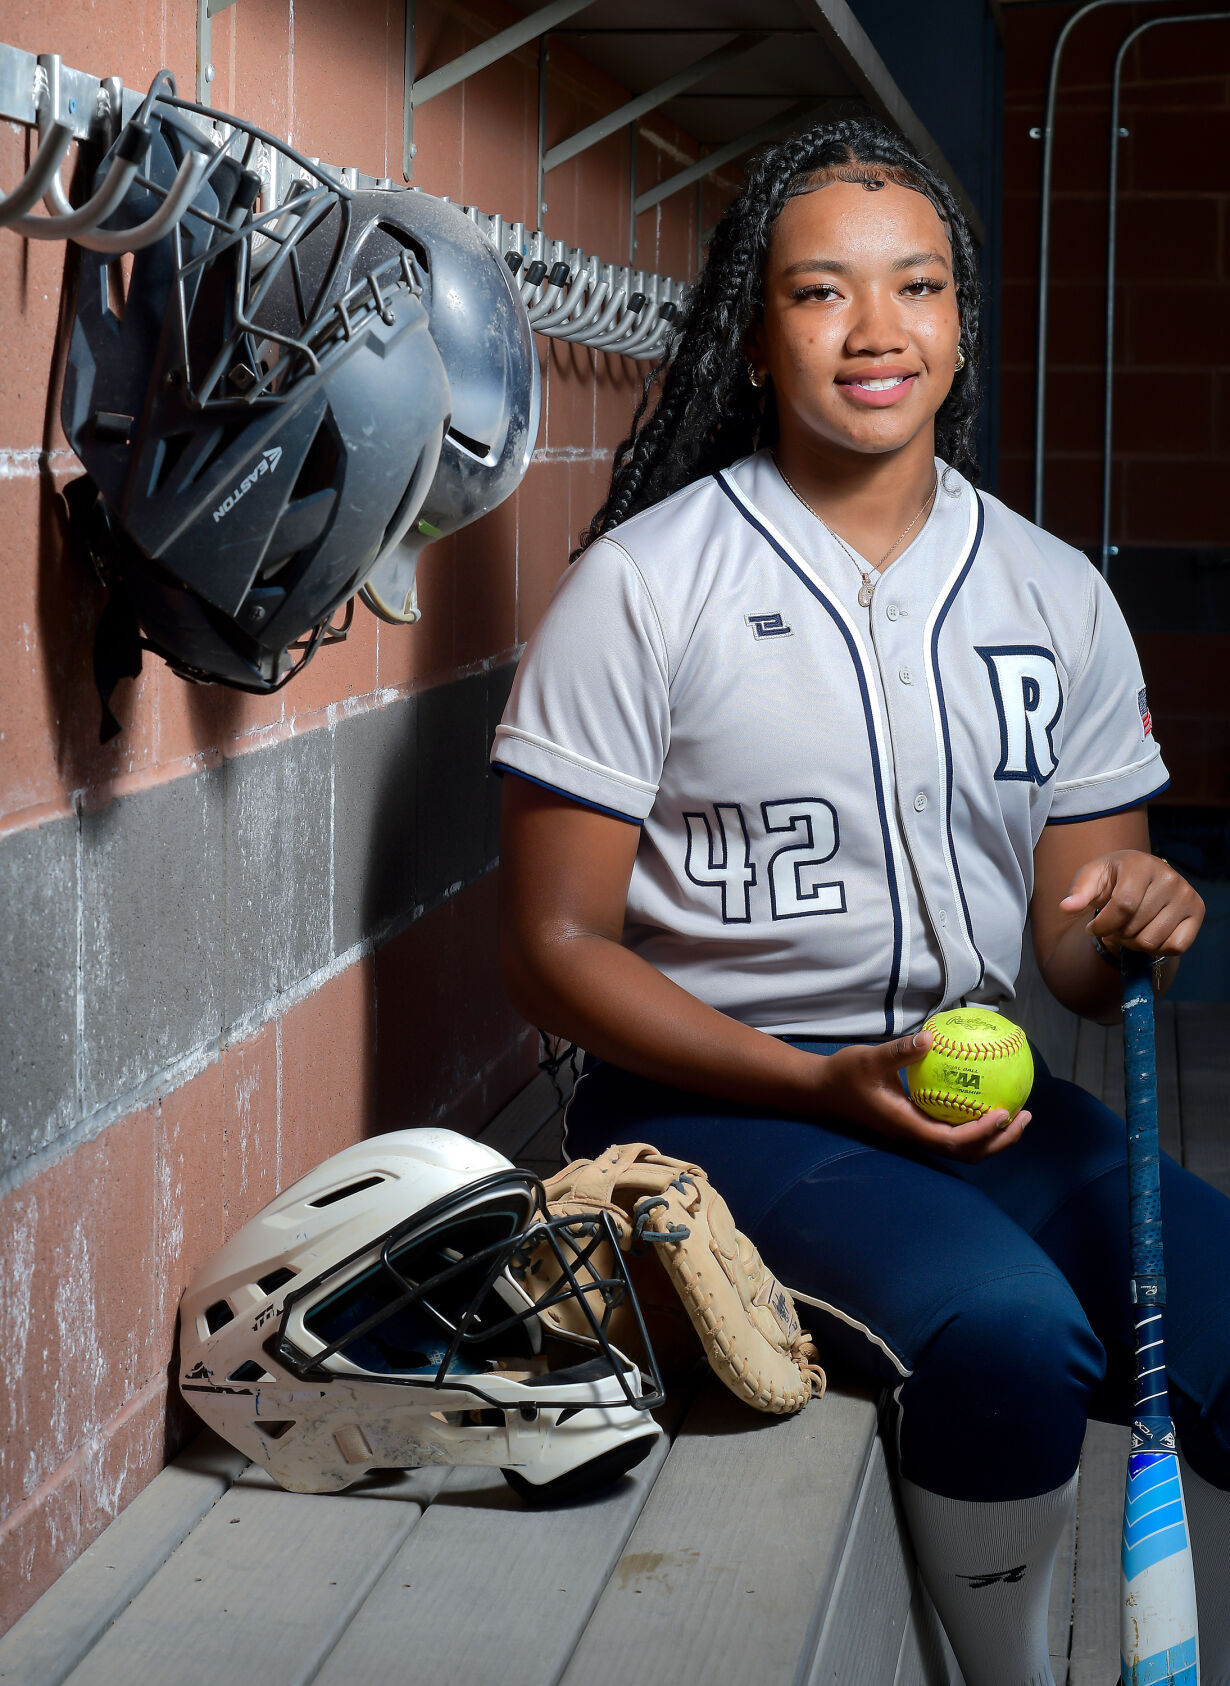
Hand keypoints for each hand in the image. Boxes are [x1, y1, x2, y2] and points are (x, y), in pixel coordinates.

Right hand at [811, 1032, 1030, 1162]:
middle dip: (1000, 1141)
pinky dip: (976, 1122)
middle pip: (967, 1152)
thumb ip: (900, 1051)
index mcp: (908, 1126)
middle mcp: (917, 1135)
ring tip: (1015, 1113)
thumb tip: (930, 1039)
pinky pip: (953, 1128)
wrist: (823, 1090)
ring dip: (992, 1136)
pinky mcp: (917, 1123)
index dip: (982, 1133)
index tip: (1004, 1113)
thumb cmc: (845, 1075)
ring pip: (963, 1146)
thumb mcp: (869, 1059)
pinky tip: (986, 1098)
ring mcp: (918, 1132)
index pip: (952, 1140)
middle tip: (1025, 1116)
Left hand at [1059, 850, 1203, 959]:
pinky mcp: (1197, 911)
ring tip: (1127, 931)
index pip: (1124, 905)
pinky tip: (1147, 934)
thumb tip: (1066, 907)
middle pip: (1135, 927)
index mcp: (1140, 864)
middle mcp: (1169, 877)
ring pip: (1153, 941)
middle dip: (1115, 934)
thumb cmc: (1112, 878)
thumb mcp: (1091, 879)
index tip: (1091, 928)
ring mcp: (1186, 894)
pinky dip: (1157, 949)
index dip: (1103, 925)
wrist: (1141, 876)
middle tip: (1112, 927)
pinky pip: (1176, 947)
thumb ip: (1078, 892)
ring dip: (1133, 944)